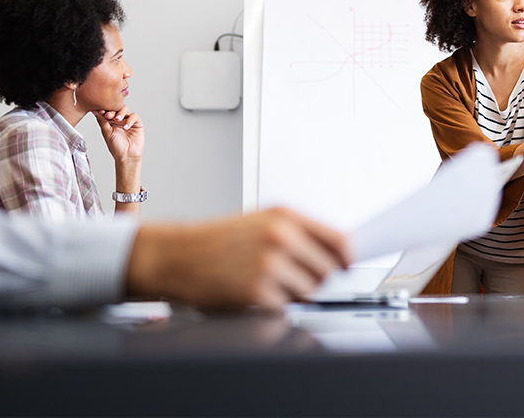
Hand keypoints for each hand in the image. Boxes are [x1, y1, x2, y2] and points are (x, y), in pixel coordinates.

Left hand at [97, 104, 144, 161]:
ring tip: (117, 119)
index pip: (107, 110)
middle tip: (108, 115)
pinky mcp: (137, 123)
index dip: (104, 109)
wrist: (126, 156)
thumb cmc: (116, 146)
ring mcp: (128, 121)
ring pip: (125, 109)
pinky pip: (134, 116)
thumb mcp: (106, 133)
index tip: (100, 111)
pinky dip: (130, 120)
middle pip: (116, 107)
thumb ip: (102, 121)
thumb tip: (95, 110)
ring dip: (121, 113)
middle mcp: (119, 120)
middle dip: (112, 110)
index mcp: (110, 121)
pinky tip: (126, 127)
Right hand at [126, 208, 350, 308]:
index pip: (339, 239)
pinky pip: (284, 307)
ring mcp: (270, 263)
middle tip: (289, 277)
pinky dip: (272, 306)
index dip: (347, 258)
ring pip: (308, 291)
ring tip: (265, 281)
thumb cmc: (217, 241)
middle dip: (314, 278)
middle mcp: (281, 236)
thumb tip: (337, 252)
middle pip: (327, 270)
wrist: (176, 255)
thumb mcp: (260, 221)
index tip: (347, 266)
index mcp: (285, 216)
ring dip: (292, 293)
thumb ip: (298, 233)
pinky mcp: (257, 291)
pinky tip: (252, 292)